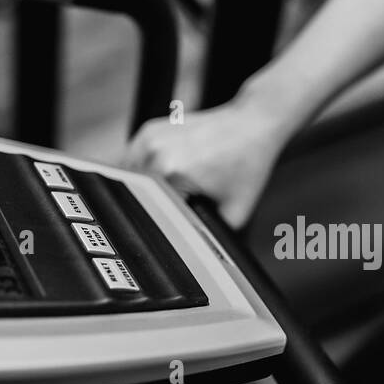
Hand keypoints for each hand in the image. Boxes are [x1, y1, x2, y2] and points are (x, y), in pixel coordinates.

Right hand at [122, 93, 291, 226]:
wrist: (252, 124)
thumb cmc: (247, 163)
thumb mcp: (235, 212)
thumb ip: (213, 238)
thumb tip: (199, 260)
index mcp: (170, 172)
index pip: (148, 212)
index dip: (160, 224)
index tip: (173, 228)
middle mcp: (154, 152)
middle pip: (138, 195)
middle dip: (155, 206)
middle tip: (181, 205)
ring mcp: (148, 138)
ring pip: (131, 178)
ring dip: (145, 189)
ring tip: (178, 185)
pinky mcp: (148, 130)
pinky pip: (135, 160)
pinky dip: (147, 170)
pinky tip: (171, 171)